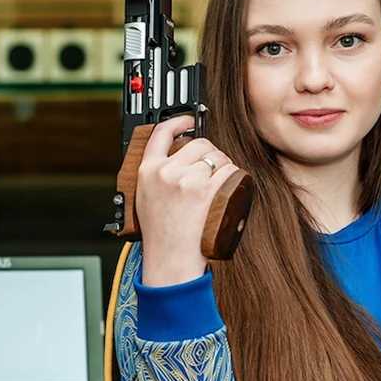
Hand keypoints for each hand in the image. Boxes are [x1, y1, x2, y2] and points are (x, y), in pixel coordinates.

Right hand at [136, 114, 241, 286]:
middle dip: (209, 155)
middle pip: (198, 144)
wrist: (170, 260)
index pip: (160, 133)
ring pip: (217, 156)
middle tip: (209, 174)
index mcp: (147, 171)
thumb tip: (176, 155)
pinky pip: (229, 171)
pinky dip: (234, 178)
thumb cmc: (161, 235)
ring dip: (223, 167)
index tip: (187, 120)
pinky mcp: (206, 190)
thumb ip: (156, 174)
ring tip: (215, 188)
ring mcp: (186, 180)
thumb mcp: (146, 198)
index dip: (177, 121)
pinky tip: (227, 191)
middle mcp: (166, 171)